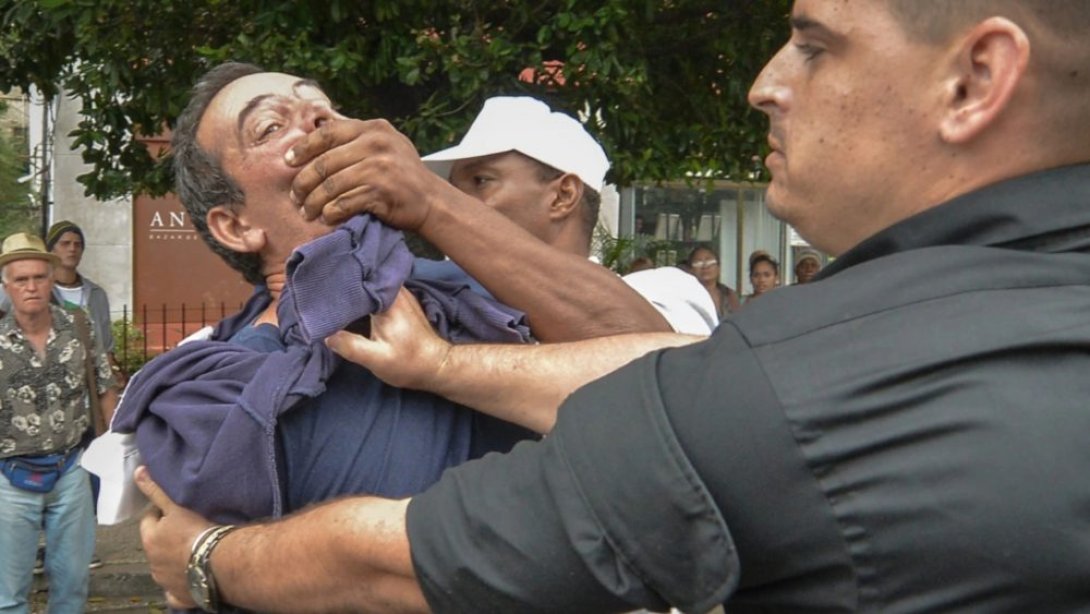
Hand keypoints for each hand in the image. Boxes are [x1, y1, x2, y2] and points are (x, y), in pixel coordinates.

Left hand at [136, 465, 213, 609]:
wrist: (216, 563)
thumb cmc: (196, 532)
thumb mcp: (175, 506)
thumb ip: (156, 490)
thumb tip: (138, 471)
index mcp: (150, 539)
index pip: (148, 520)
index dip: (160, 513)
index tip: (174, 510)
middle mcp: (152, 561)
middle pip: (155, 544)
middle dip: (165, 537)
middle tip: (184, 529)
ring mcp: (164, 581)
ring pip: (164, 566)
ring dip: (172, 558)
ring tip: (191, 550)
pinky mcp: (178, 595)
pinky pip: (173, 591)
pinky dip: (177, 584)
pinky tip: (187, 578)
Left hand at [286, 118, 449, 228]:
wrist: (432, 200)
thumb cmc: (402, 175)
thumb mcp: (385, 145)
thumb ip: (356, 139)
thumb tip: (314, 135)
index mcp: (373, 128)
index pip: (327, 133)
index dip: (303, 148)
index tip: (288, 161)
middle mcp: (376, 144)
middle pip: (324, 162)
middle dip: (304, 182)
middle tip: (295, 196)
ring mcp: (380, 168)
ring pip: (330, 185)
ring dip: (313, 202)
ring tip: (307, 212)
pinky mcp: (381, 192)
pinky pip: (343, 203)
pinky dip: (331, 213)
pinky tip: (327, 217)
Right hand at [326, 287, 450, 389]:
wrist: (437, 365)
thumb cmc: (408, 363)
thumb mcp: (376, 359)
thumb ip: (351, 346)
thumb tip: (326, 334)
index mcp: (387, 300)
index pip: (357, 280)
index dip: (337, 281)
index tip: (318, 284)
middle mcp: (395, 290)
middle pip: (364, 277)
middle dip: (344, 280)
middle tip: (321, 285)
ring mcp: (400, 293)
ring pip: (371, 282)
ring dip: (354, 285)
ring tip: (332, 289)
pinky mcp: (401, 301)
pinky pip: (378, 289)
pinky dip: (364, 292)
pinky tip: (351, 298)